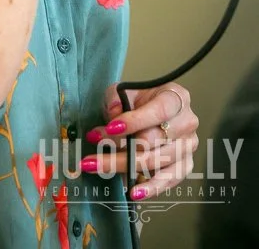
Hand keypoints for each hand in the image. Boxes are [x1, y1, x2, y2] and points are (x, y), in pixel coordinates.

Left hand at [78, 83, 199, 200]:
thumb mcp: (124, 91)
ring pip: (158, 161)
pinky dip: (151, 187)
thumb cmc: (139, 100)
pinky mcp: (185, 165)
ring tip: (101, 168)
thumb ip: (116, 99)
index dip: (135, 121)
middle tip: (94, 155)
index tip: (111, 128)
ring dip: (126, 167)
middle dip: (120, 148)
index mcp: (176, 98)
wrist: (150, 109)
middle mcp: (186, 122)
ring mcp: (187, 146)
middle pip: (154, 140)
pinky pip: (170, 180)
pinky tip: (135, 192)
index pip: (159, 111)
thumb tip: (114, 115)